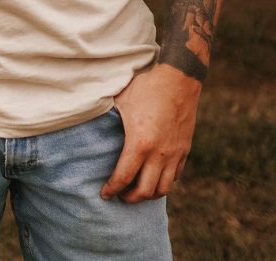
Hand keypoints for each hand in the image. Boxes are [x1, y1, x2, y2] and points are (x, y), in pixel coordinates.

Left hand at [101, 63, 200, 202]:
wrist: (179, 78)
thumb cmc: (146, 87)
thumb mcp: (121, 100)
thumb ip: (108, 117)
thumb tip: (90, 120)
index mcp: (140, 142)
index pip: (124, 177)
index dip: (112, 189)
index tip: (104, 193)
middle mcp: (160, 154)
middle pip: (145, 191)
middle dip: (129, 198)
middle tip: (119, 195)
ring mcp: (175, 153)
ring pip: (163, 189)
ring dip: (148, 194)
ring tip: (136, 189)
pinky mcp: (185, 150)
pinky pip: (175, 176)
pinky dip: (163, 182)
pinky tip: (153, 175)